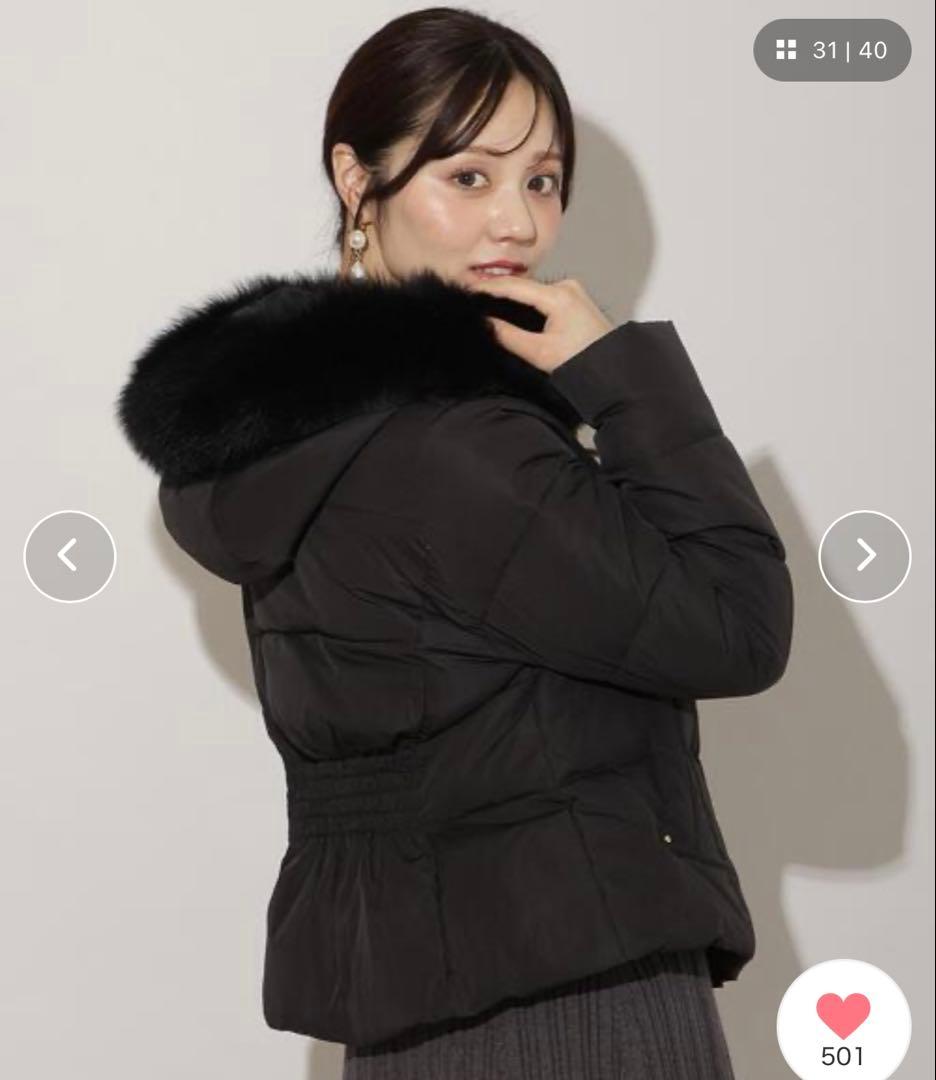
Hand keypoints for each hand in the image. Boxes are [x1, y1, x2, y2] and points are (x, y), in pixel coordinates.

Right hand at [466, 276, 614, 373]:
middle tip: (471, 296)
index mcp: (559, 296)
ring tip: (486, 302)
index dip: (487, 287)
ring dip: (512, 297)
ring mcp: (573, 292)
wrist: (614, 372)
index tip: (465, 289)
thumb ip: (508, 336)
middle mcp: (567, 287)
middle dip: (498, 291)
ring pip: (533, 291)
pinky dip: (527, 303)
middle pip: (523, 286)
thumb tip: (484, 322)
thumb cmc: (582, 363)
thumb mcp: (539, 352)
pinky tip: (512, 309)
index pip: (514, 285)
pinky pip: (544, 297)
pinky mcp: (575, 301)